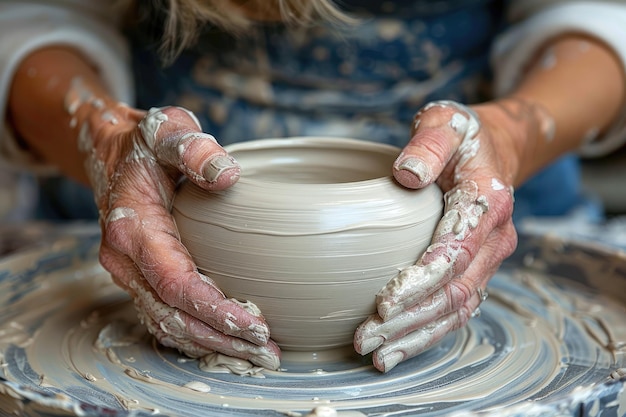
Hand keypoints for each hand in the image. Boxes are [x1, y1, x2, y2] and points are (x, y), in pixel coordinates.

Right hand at [81, 102, 279, 368]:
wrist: (112, 149)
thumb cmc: (146, 142)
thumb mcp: (169, 132)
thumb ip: (194, 149)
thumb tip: (227, 175)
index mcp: (133, 228)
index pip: (175, 284)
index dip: (214, 310)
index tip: (255, 325)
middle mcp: (125, 259)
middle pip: (172, 316)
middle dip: (220, 339)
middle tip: (265, 351)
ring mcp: (129, 271)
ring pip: (166, 324)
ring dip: (210, 344)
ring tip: (254, 353)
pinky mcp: (139, 276)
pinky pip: (163, 316)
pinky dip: (194, 335)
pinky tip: (224, 342)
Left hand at [354, 99, 525, 371]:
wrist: (495, 149)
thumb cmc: (462, 136)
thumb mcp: (445, 123)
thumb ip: (428, 144)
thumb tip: (405, 174)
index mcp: (488, 202)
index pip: (455, 252)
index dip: (421, 280)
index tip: (384, 302)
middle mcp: (495, 238)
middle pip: (455, 291)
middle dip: (410, 319)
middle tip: (366, 337)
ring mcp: (489, 258)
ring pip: (458, 309)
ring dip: (418, 335)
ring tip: (379, 354)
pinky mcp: (478, 270)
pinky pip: (458, 309)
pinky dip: (430, 331)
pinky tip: (400, 346)